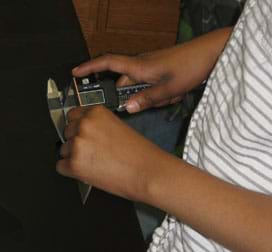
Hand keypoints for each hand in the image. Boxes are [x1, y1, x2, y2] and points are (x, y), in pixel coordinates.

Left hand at [56, 105, 171, 200]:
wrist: (148, 172)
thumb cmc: (140, 153)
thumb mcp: (119, 128)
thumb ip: (99, 125)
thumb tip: (85, 131)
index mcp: (96, 113)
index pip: (73, 115)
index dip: (79, 126)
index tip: (82, 132)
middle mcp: (85, 125)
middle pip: (67, 131)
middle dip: (76, 141)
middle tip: (91, 150)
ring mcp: (78, 144)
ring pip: (63, 149)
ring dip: (74, 156)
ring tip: (94, 162)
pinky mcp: (74, 164)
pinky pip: (61, 166)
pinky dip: (71, 170)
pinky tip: (88, 171)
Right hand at [73, 29, 231, 112]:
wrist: (209, 54)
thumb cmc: (189, 67)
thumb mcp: (168, 88)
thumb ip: (147, 99)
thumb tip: (128, 109)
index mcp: (138, 66)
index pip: (107, 63)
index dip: (89, 67)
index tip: (75, 73)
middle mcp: (141, 65)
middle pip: (128, 85)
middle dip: (139, 97)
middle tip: (157, 99)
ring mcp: (151, 68)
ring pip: (143, 88)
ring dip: (155, 96)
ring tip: (173, 94)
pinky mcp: (159, 71)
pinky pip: (153, 86)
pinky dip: (162, 93)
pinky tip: (175, 93)